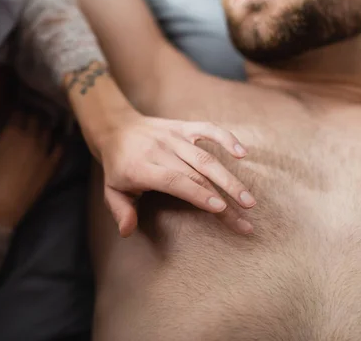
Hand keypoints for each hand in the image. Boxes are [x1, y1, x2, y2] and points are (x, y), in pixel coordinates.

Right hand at [0, 111, 62, 228]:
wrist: (1, 203)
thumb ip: (1, 137)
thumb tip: (8, 131)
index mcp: (10, 131)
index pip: (19, 112)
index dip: (19, 113)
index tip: (19, 114)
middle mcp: (29, 136)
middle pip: (36, 118)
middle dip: (33, 118)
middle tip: (32, 120)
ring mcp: (43, 149)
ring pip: (48, 130)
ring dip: (46, 128)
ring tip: (45, 129)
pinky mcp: (51, 163)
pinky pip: (60, 147)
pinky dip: (59, 142)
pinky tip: (59, 141)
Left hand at [95, 110, 256, 237]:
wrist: (116, 128)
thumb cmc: (117, 166)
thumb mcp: (112, 191)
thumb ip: (121, 211)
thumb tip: (127, 232)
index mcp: (141, 168)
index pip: (174, 180)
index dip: (197, 193)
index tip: (219, 208)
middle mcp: (160, 151)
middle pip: (196, 174)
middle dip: (224, 196)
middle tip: (245, 217)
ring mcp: (174, 137)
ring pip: (206, 157)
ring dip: (230, 178)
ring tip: (249, 199)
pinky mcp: (183, 128)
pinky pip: (207, 129)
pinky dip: (226, 138)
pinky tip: (243, 153)